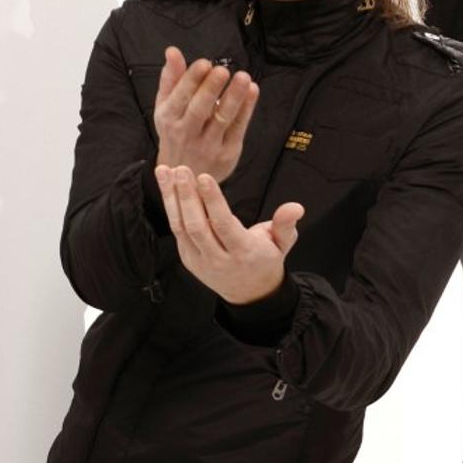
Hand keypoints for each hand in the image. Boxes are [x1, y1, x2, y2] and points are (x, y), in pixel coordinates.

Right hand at [152, 46, 257, 183]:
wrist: (184, 174)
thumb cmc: (175, 130)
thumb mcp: (166, 106)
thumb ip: (171, 78)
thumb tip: (172, 51)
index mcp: (169, 117)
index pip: (180, 97)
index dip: (192, 80)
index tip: (204, 63)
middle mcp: (186, 132)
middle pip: (199, 109)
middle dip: (211, 89)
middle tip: (223, 70)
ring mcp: (208, 144)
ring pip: (222, 119)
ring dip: (234, 97)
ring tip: (244, 78)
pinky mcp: (227, 152)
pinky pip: (238, 128)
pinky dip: (247, 109)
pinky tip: (252, 91)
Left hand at [154, 165, 301, 304]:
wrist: (249, 293)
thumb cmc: (266, 259)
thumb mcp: (283, 243)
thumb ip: (286, 224)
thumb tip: (296, 207)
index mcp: (243, 253)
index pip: (223, 224)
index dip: (212, 201)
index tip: (203, 177)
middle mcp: (218, 259)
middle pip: (197, 226)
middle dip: (187, 196)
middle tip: (181, 169)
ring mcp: (200, 261)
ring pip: (181, 227)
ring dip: (172, 198)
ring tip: (166, 171)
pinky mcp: (188, 258)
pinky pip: (177, 231)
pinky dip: (171, 207)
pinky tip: (167, 186)